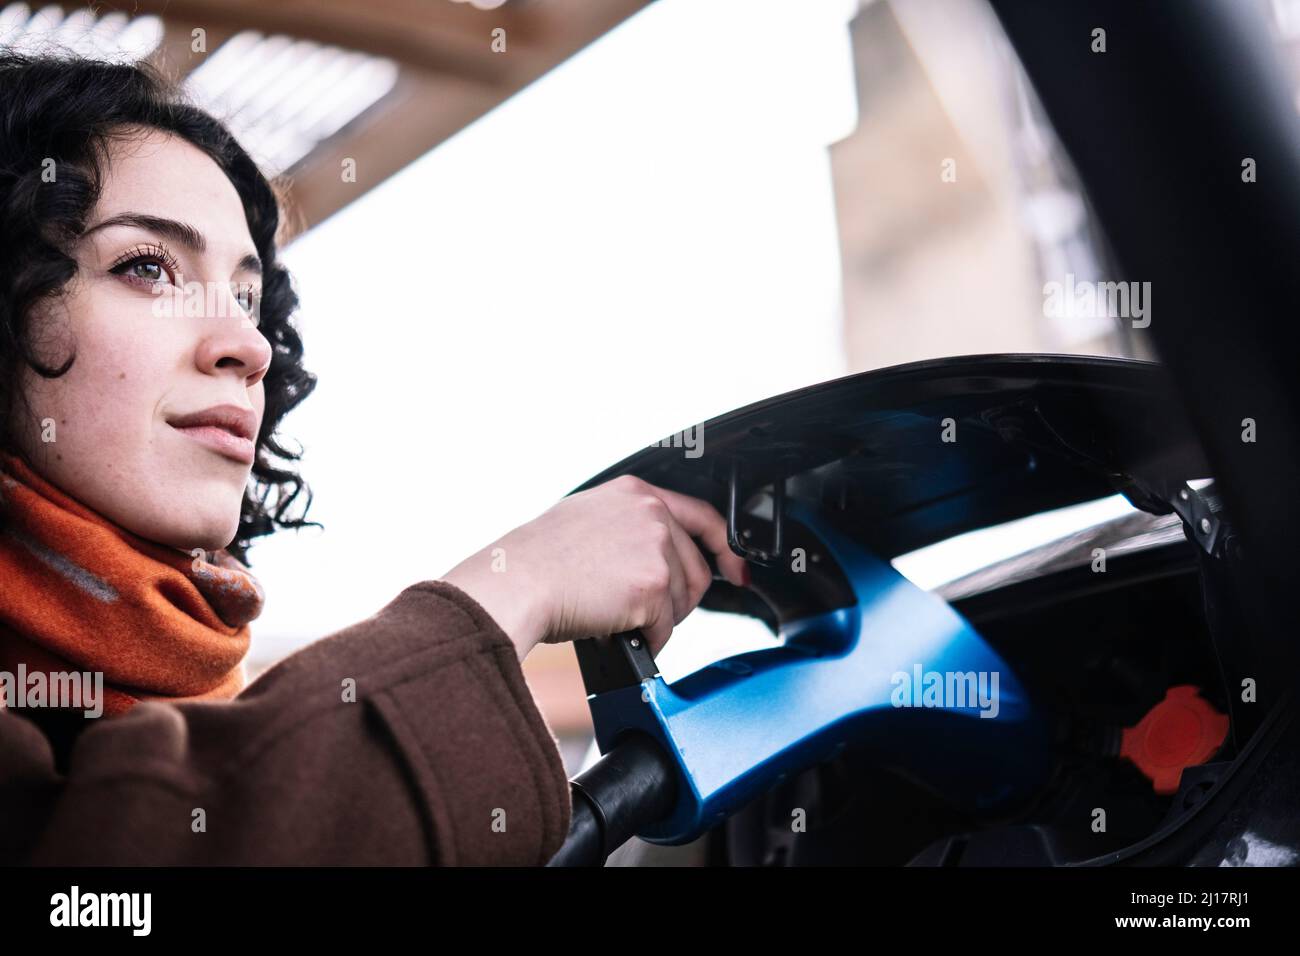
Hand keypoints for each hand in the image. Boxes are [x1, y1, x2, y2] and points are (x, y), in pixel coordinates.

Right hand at [440, 475, 749, 660]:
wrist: (515, 582)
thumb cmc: (534, 561)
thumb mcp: (585, 519)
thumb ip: (627, 527)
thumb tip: (651, 556)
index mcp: (636, 494)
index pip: (703, 517)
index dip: (725, 549)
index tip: (736, 571)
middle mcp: (652, 514)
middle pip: (698, 568)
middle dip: (680, 600)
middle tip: (647, 614)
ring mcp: (655, 548)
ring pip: (681, 602)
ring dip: (656, 621)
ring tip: (620, 620)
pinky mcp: (652, 586)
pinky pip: (665, 627)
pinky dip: (646, 640)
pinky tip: (618, 633)